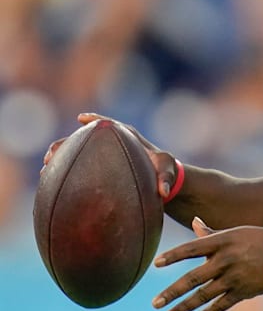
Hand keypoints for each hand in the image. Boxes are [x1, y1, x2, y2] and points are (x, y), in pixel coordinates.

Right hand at [41, 111, 177, 201]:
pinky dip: (67, 172)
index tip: (82, 118)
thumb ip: (167, 180)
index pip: (109, 125)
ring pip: (79, 153)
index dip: (95, 120)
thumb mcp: (169, 172)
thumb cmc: (166, 170)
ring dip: (61, 159)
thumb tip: (164, 192)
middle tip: (51, 153)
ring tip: (45, 169)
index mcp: (128, 137)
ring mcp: (106, 156)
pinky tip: (53, 184)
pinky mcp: (102, 168)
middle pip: (85, 139)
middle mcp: (113, 144)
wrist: (162, 179)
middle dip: (66, 144)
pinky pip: (82, 167)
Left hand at [152, 217, 262, 310]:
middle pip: (193, 278)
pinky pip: (221, 306)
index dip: (173, 256)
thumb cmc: (258, 240)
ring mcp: (234, 278)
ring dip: (184, 307)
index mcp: (222, 242)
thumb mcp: (235, 232)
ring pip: (204, 295)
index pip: (191, 249)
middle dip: (172, 292)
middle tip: (155, 303)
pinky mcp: (243, 292)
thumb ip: (211, 233)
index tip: (156, 264)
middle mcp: (225, 260)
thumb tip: (194, 221)